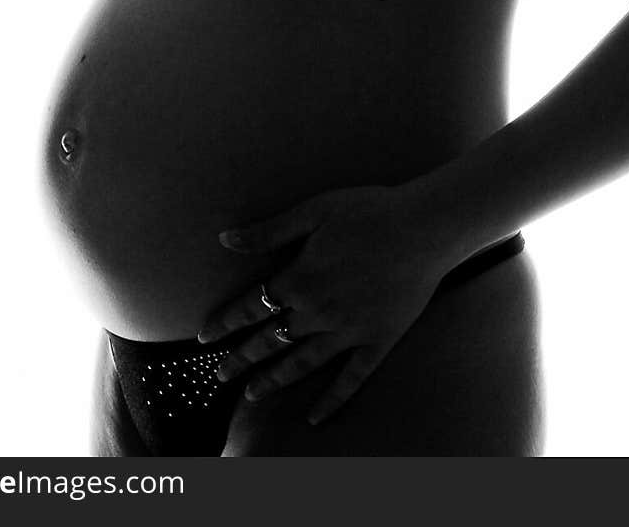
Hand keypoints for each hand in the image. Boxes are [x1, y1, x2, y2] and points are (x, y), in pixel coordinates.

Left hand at [196, 183, 453, 425]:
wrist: (424, 228)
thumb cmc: (368, 211)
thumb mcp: (313, 212)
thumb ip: (269, 231)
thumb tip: (226, 239)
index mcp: (300, 278)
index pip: (251, 307)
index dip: (225, 323)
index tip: (204, 338)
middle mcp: (318, 312)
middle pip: (270, 341)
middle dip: (241, 359)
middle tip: (220, 376)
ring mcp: (348, 332)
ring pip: (302, 364)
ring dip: (274, 380)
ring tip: (252, 395)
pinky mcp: (377, 342)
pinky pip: (350, 379)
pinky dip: (331, 401)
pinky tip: (314, 418)